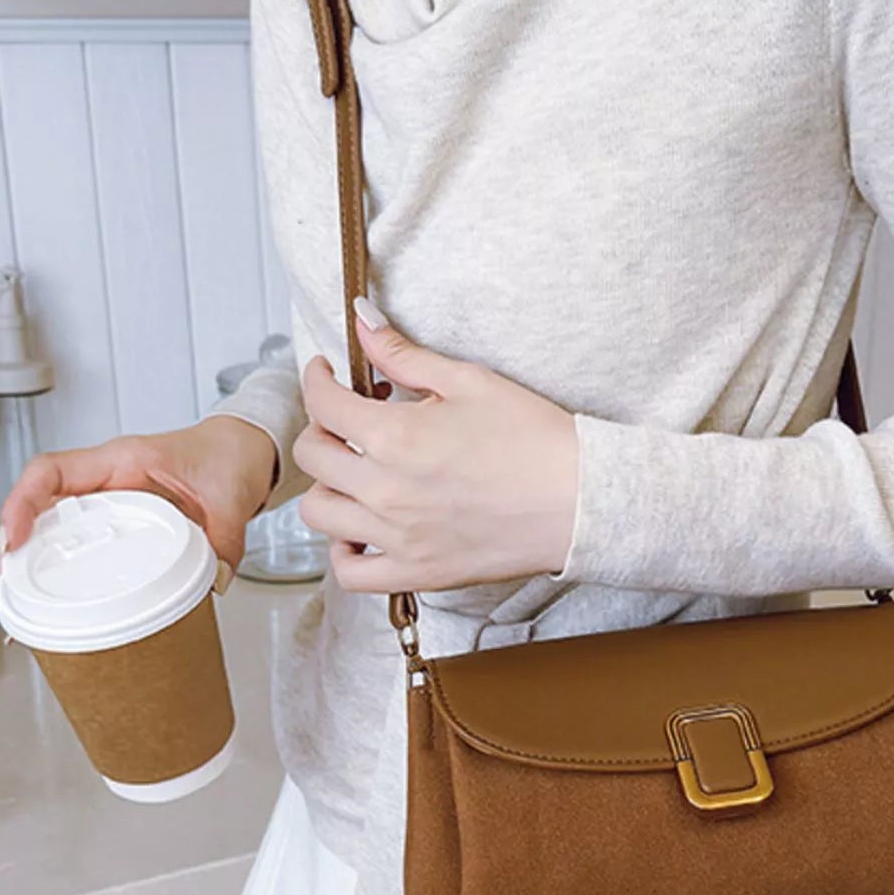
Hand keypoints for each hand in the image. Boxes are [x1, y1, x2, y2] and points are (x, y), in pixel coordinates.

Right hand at [0, 417, 278, 583]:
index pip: (53, 470)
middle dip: (15, 543)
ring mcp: (110, 499)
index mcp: (125, 459)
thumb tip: (214, 583)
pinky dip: (63, 564)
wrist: (242, 449)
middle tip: (8, 585)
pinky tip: (59, 596)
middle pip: (40, 504)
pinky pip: (79, 538)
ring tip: (22, 598)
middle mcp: (108, 477)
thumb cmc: (228, 456)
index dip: (25, 503)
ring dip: (32, 557)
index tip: (17, 538)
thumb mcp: (231, 496)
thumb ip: (226, 541)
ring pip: (53, 523)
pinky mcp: (119, 520)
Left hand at [293, 299, 579, 592]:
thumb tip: (362, 321)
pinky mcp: (417, 572)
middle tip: (348, 419)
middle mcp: (386, 491)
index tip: (327, 373)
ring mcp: (397, 537)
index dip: (317, 378)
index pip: (322, 402)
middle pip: (313, 456)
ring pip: (320, 514)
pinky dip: (343, 551)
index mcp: (395, 436)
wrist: (580, 499)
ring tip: (354, 473)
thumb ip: (404, 353)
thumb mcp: (468, 380)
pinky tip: (360, 529)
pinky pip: (350, 573)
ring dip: (328, 486)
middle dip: (323, 427)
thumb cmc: (534, 438)